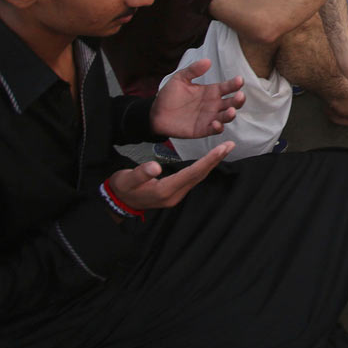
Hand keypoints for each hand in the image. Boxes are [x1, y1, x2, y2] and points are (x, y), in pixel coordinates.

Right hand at [106, 141, 232, 211]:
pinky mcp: (174, 192)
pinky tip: (209, 160)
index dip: (207, 161)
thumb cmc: (122, 188)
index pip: (191, 174)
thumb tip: (155, 166)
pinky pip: (192, 178)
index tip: (222, 149)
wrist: (117, 201)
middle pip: (199, 176)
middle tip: (229, 146)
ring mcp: (175, 195)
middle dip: (215, 160)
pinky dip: (203, 167)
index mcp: (164, 191)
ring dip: (211, 164)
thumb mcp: (126, 179)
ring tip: (224, 150)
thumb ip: (141, 173)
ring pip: (197, 178)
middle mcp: (174, 195)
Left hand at [150, 58, 244, 138]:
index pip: (227, 87)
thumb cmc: (169, 95)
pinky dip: (218, 127)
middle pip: (232, 102)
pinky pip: (214, 130)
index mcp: (211, 91)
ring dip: (231, 114)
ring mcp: (209, 117)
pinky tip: (215, 123)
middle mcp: (213, 105)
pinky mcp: (202, 129)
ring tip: (231, 111)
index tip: (239, 80)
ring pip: (227, 117)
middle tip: (240, 96)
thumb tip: (207, 61)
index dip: (235, 84)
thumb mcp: (180, 78)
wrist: (156, 113)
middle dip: (238, 100)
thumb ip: (193, 70)